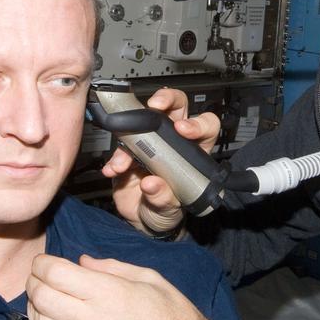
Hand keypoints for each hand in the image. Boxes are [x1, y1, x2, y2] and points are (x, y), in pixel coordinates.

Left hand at [26, 253, 215, 319]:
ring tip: (42, 298)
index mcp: (109, 294)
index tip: (43, 261)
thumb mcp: (150, 279)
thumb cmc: (176, 317)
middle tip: (38, 276)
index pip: (56, 274)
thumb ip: (111, 267)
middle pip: (41, 298)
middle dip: (33, 282)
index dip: (42, 263)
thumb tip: (81, 262)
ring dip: (35, 308)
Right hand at [101, 88, 221, 234]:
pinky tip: (114, 170)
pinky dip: (115, 158)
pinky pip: (120, 145)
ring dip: (131, 131)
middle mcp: (172, 141)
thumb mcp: (170, 211)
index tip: (183, 129)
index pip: (204, 127)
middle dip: (166, 100)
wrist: (141, 219)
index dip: (197, 124)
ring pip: (143, 119)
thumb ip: (164, 200)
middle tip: (155, 106)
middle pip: (175, 107)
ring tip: (125, 161)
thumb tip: (152, 185)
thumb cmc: (165, 210)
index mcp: (193, 152)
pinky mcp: (128, 150)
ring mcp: (149, 142)